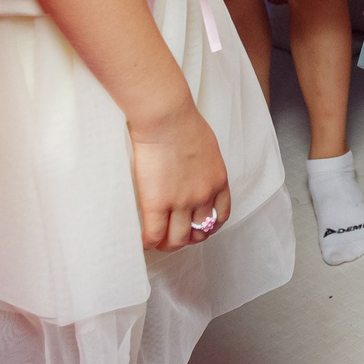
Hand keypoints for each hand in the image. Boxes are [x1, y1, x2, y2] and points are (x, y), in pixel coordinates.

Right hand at [129, 106, 229, 251]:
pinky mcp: (158, 203)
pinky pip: (154, 235)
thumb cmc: (182, 122)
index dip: (209, 226)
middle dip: (188, 238)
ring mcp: (181, 202)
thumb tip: (192, 170)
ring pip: (178, 239)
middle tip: (175, 237)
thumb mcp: (206, 146)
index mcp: (218, 180)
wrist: (167, 118)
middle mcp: (203, 196)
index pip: (221, 215)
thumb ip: (203, 164)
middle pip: (199, 231)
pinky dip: (148, 243)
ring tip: (157, 242)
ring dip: (168, 245)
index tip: (199, 227)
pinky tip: (142, 242)